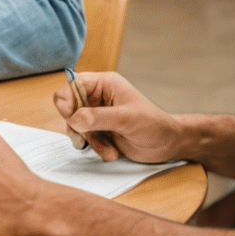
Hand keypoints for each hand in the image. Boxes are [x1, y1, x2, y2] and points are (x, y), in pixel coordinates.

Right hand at [55, 72, 185, 164]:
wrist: (167, 145)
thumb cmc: (154, 125)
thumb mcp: (126, 119)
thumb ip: (98, 117)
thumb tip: (74, 119)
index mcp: (104, 84)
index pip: (73, 84)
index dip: (67, 100)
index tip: (71, 117)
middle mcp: (98, 97)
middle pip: (69, 106)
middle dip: (77, 125)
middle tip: (85, 135)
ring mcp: (97, 115)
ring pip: (75, 125)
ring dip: (90, 141)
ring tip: (108, 148)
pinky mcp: (99, 131)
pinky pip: (84, 139)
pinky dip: (95, 148)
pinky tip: (111, 151)